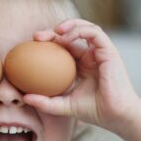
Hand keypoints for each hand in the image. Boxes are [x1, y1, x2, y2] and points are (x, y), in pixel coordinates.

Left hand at [24, 19, 140, 140]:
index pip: (63, 47)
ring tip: (53, 32)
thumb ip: (46, 102)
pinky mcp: (109, 51)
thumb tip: (25, 98)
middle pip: (71, 35)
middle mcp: (91, 56)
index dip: (48, 43)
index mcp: (81, 65)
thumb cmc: (94, 111)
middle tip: (36, 37)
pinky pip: (94, 32)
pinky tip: (65, 36)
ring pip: (84, 28)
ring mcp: (100, 52)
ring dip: (68, 25)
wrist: (115, 115)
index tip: (32, 46)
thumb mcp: (63, 106)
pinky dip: (80, 30)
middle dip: (53, 31)